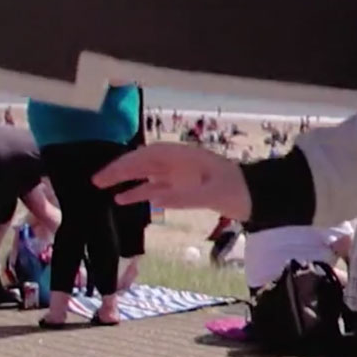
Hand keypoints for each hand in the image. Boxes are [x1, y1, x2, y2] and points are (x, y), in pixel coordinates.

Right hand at [94, 143, 250, 219]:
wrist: (261, 197)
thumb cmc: (239, 191)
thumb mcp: (213, 194)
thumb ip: (184, 197)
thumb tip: (153, 199)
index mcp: (185, 157)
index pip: (148, 156)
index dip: (125, 164)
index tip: (104, 175)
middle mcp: (180, 163)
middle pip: (144, 162)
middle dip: (120, 170)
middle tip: (95, 182)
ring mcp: (183, 175)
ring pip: (148, 174)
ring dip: (127, 181)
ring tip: (104, 190)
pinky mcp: (186, 188)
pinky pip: (159, 188)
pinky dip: (142, 192)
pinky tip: (125, 200)